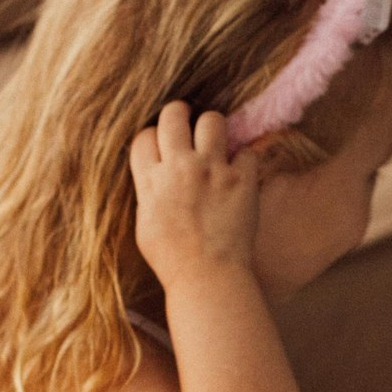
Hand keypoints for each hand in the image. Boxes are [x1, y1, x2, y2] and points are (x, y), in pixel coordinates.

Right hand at [129, 101, 259, 286]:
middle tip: (189, 124)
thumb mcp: (145, 224)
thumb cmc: (173, 259)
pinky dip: (245, 160)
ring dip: (214, 129)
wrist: (207, 277)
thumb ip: (149, 192)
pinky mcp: (241, 179)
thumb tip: (153, 175)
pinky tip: (241, 173)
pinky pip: (247, 150)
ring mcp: (212, 170)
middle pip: (174, 114)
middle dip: (180, 115)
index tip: (162, 145)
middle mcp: (180, 167)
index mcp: (151, 180)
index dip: (153, 137)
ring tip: (217, 143)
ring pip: (212, 120)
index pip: (145, 135)